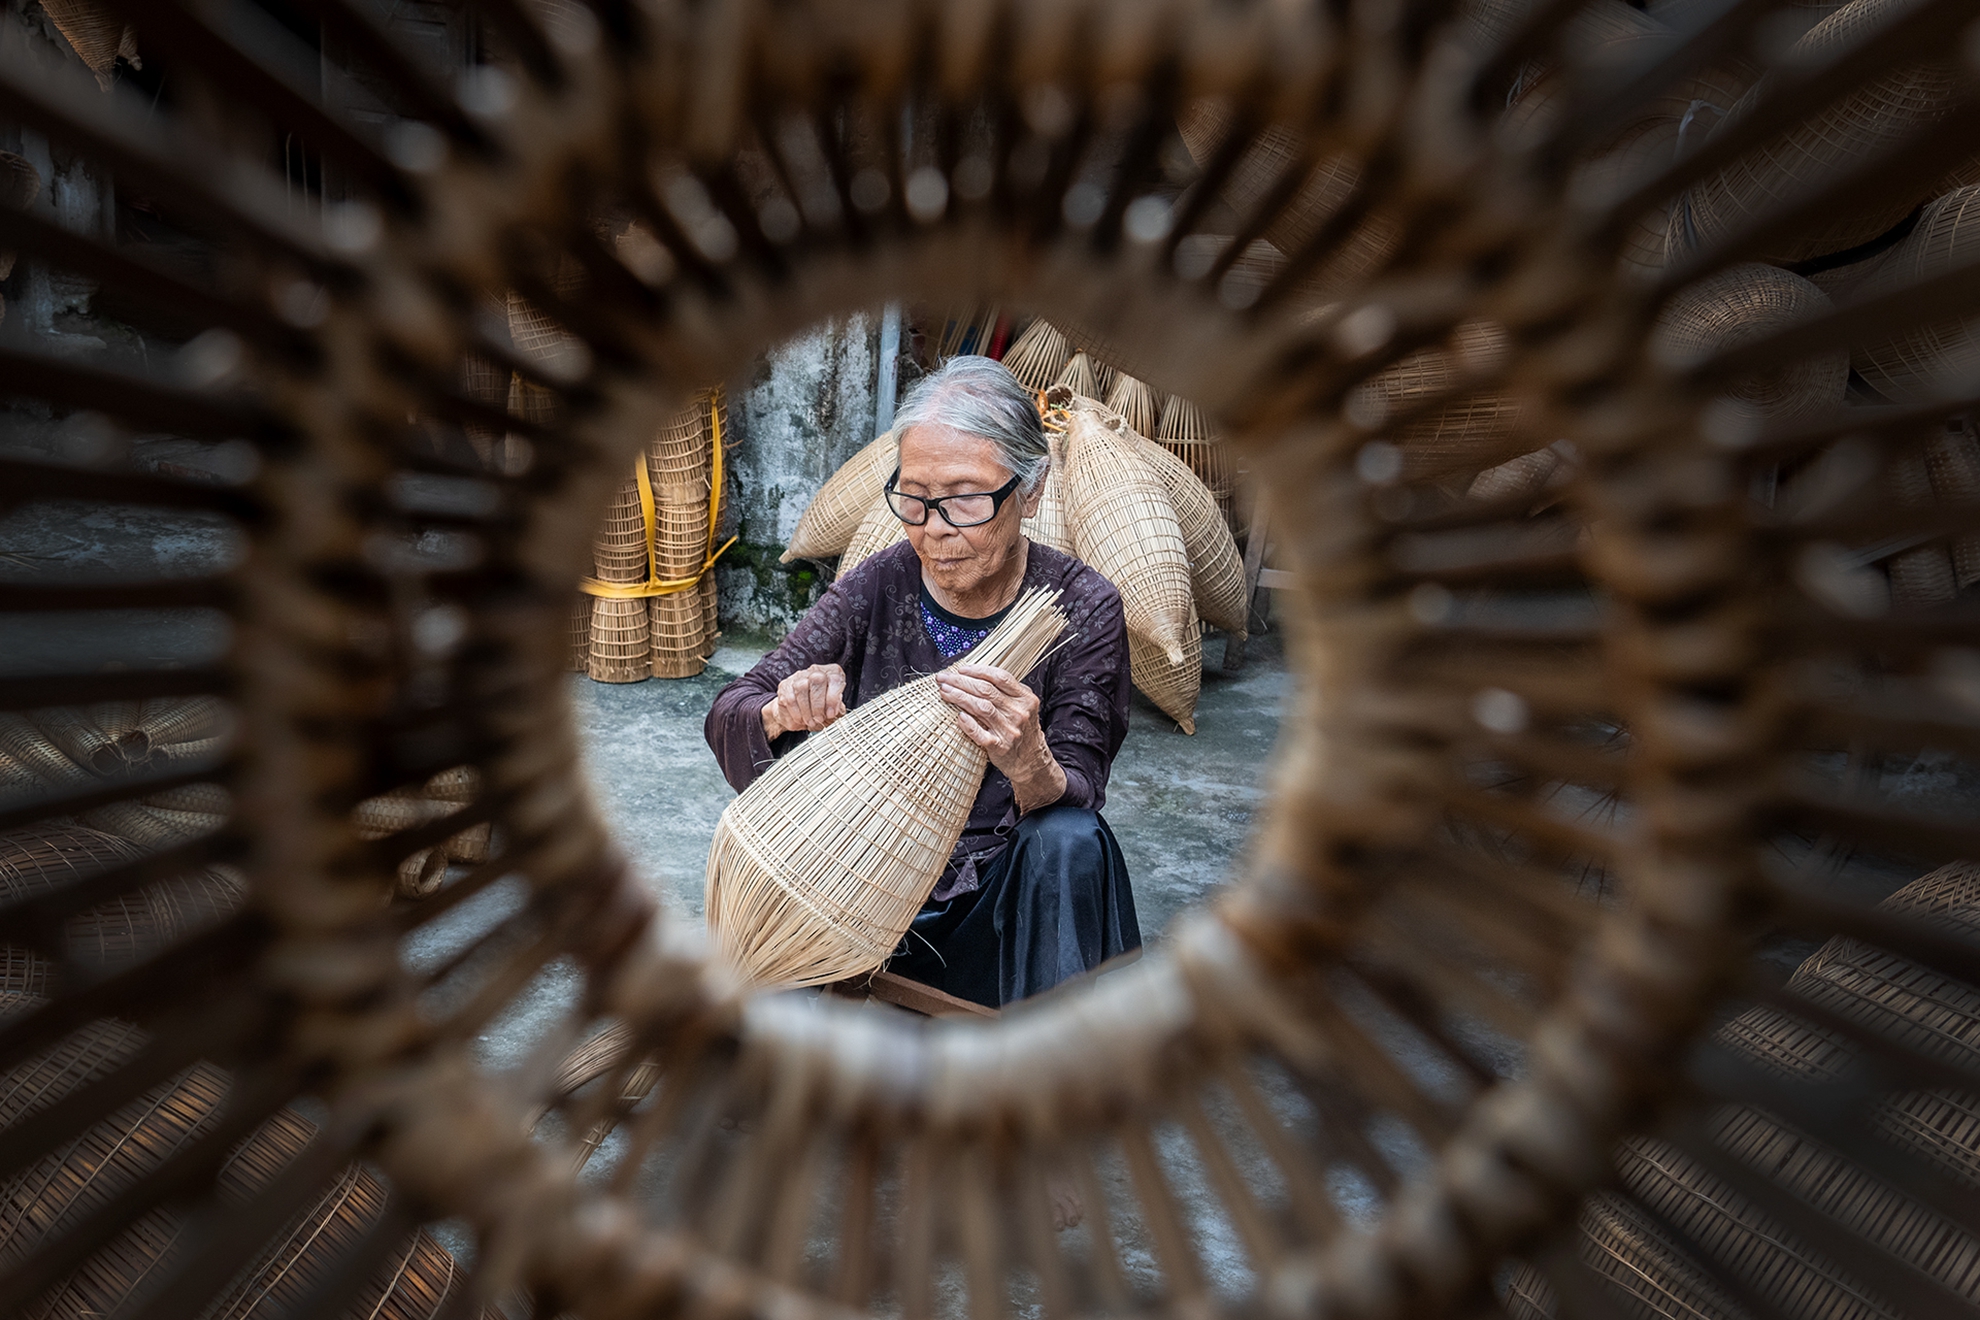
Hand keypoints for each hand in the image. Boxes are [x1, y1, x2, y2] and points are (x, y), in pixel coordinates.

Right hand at [762, 663, 847, 737]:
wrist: (798, 713)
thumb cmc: (820, 709)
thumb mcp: (833, 710)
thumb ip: (837, 710)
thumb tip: (833, 711)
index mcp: (832, 674)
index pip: (835, 677)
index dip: (834, 697)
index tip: (831, 713)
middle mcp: (815, 671)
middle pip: (817, 679)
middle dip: (819, 704)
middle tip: (819, 719)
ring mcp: (798, 677)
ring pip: (801, 688)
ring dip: (807, 710)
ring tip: (811, 722)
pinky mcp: (785, 686)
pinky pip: (790, 698)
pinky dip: (796, 713)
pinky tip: (801, 719)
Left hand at [935, 663, 1066, 811]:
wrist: (1031, 760)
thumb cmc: (1021, 729)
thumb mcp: (1022, 706)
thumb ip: (1006, 691)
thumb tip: (974, 675)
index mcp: (1025, 698)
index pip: (1000, 677)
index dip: (978, 670)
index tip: (961, 669)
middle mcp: (1019, 712)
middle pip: (986, 690)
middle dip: (961, 681)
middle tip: (943, 678)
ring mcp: (1010, 730)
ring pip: (981, 707)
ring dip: (959, 697)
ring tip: (944, 692)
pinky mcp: (1000, 746)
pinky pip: (980, 733)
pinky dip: (968, 723)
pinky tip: (958, 716)